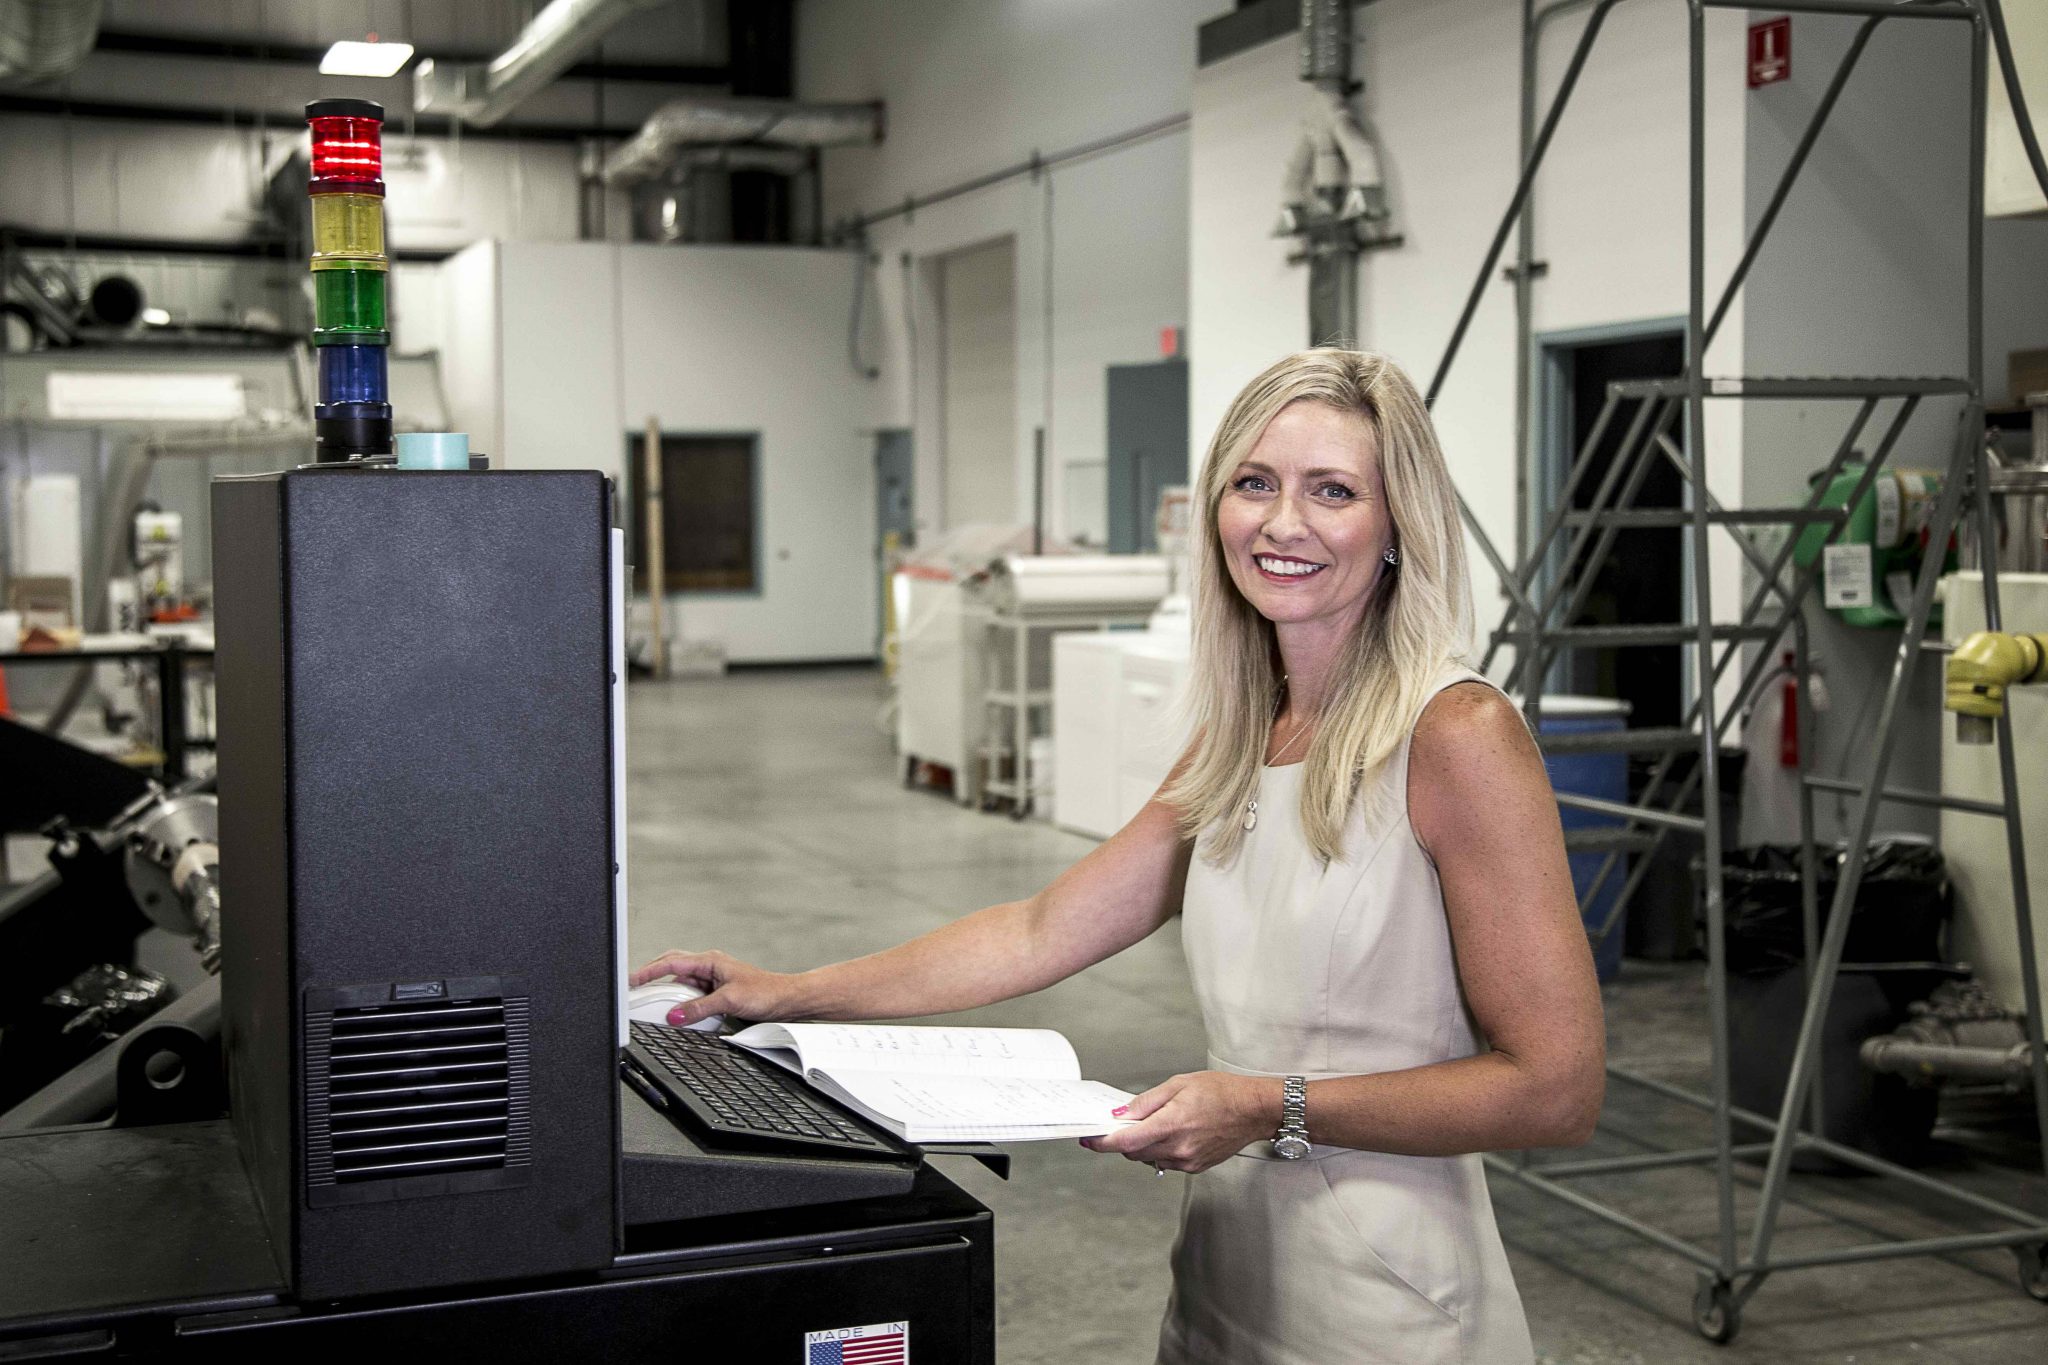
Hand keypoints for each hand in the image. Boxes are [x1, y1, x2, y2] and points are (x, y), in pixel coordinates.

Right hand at [630, 948, 802, 1026]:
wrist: (785, 1000)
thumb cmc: (765, 992)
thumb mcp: (728, 1000)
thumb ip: (698, 1009)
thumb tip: (674, 1016)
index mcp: (710, 961)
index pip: (671, 963)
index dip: (649, 971)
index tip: (632, 980)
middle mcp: (709, 967)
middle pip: (672, 967)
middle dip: (652, 976)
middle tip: (635, 988)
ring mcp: (712, 979)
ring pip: (681, 983)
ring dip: (669, 993)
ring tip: (655, 1004)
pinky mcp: (716, 992)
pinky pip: (691, 995)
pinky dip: (682, 1003)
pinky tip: (679, 1013)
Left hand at [1079, 1071, 1280, 1173]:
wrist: (1253, 1111)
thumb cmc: (1221, 1092)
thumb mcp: (1179, 1084)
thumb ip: (1146, 1102)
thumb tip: (1120, 1115)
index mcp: (1172, 1124)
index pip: (1126, 1141)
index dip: (1102, 1142)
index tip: (1088, 1140)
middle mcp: (1179, 1148)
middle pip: (1133, 1152)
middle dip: (1123, 1139)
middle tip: (1123, 1123)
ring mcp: (1187, 1161)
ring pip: (1149, 1159)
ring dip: (1142, 1145)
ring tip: (1155, 1124)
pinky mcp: (1195, 1168)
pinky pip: (1166, 1162)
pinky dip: (1160, 1150)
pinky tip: (1172, 1133)